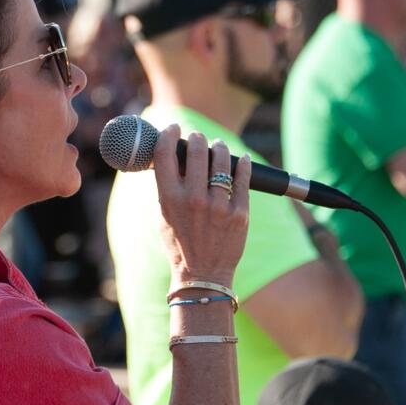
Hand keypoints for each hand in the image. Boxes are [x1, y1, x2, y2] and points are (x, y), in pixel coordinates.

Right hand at [152, 125, 250, 287]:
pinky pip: (242, 178)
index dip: (170, 135)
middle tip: (199, 139)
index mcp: (169, 199)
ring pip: (222, 160)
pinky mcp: (240, 213)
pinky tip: (241, 159)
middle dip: (198, 138)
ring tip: (218, 147)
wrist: (203, 275)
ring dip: (219, 148)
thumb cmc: (179, 243)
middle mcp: (193, 199)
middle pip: (197, 151)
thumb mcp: (163, 215)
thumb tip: (173, 158)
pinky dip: (242, 164)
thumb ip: (166, 187)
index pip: (166, 153)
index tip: (174, 129)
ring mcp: (218, 206)